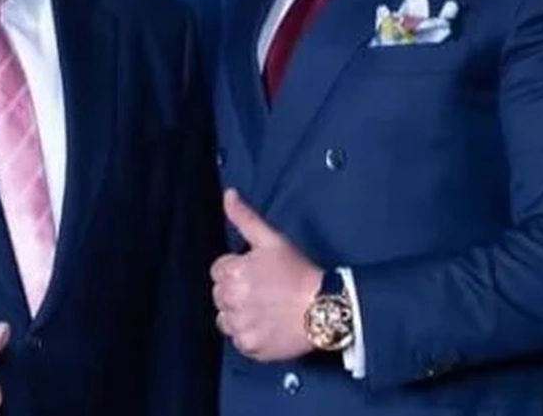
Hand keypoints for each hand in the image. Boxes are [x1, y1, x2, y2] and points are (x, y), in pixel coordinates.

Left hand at [210, 189, 321, 361]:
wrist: (323, 307)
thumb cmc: (298, 271)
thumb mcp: (272, 239)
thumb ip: (245, 217)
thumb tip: (228, 195)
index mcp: (232, 274)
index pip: (218, 271)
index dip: (237, 269)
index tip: (257, 272)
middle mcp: (231, 302)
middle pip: (219, 295)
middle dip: (236, 290)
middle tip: (263, 289)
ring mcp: (240, 326)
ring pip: (225, 319)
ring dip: (238, 313)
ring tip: (264, 307)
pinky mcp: (250, 347)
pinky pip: (238, 340)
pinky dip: (249, 334)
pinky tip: (267, 324)